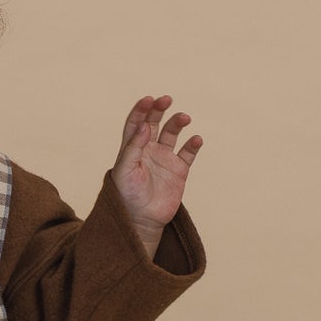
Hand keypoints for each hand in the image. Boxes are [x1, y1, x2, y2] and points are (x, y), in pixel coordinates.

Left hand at [110, 95, 203, 253]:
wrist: (141, 220)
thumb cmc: (126, 196)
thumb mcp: (124, 170)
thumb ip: (133, 147)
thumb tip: (145, 125)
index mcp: (132, 148)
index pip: (136, 122)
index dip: (141, 109)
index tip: (148, 100)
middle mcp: (148, 149)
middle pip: (154, 122)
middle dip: (159, 109)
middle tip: (166, 99)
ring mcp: (164, 158)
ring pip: (172, 133)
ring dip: (178, 123)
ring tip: (184, 118)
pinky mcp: (179, 170)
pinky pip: (188, 153)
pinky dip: (193, 145)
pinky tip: (196, 139)